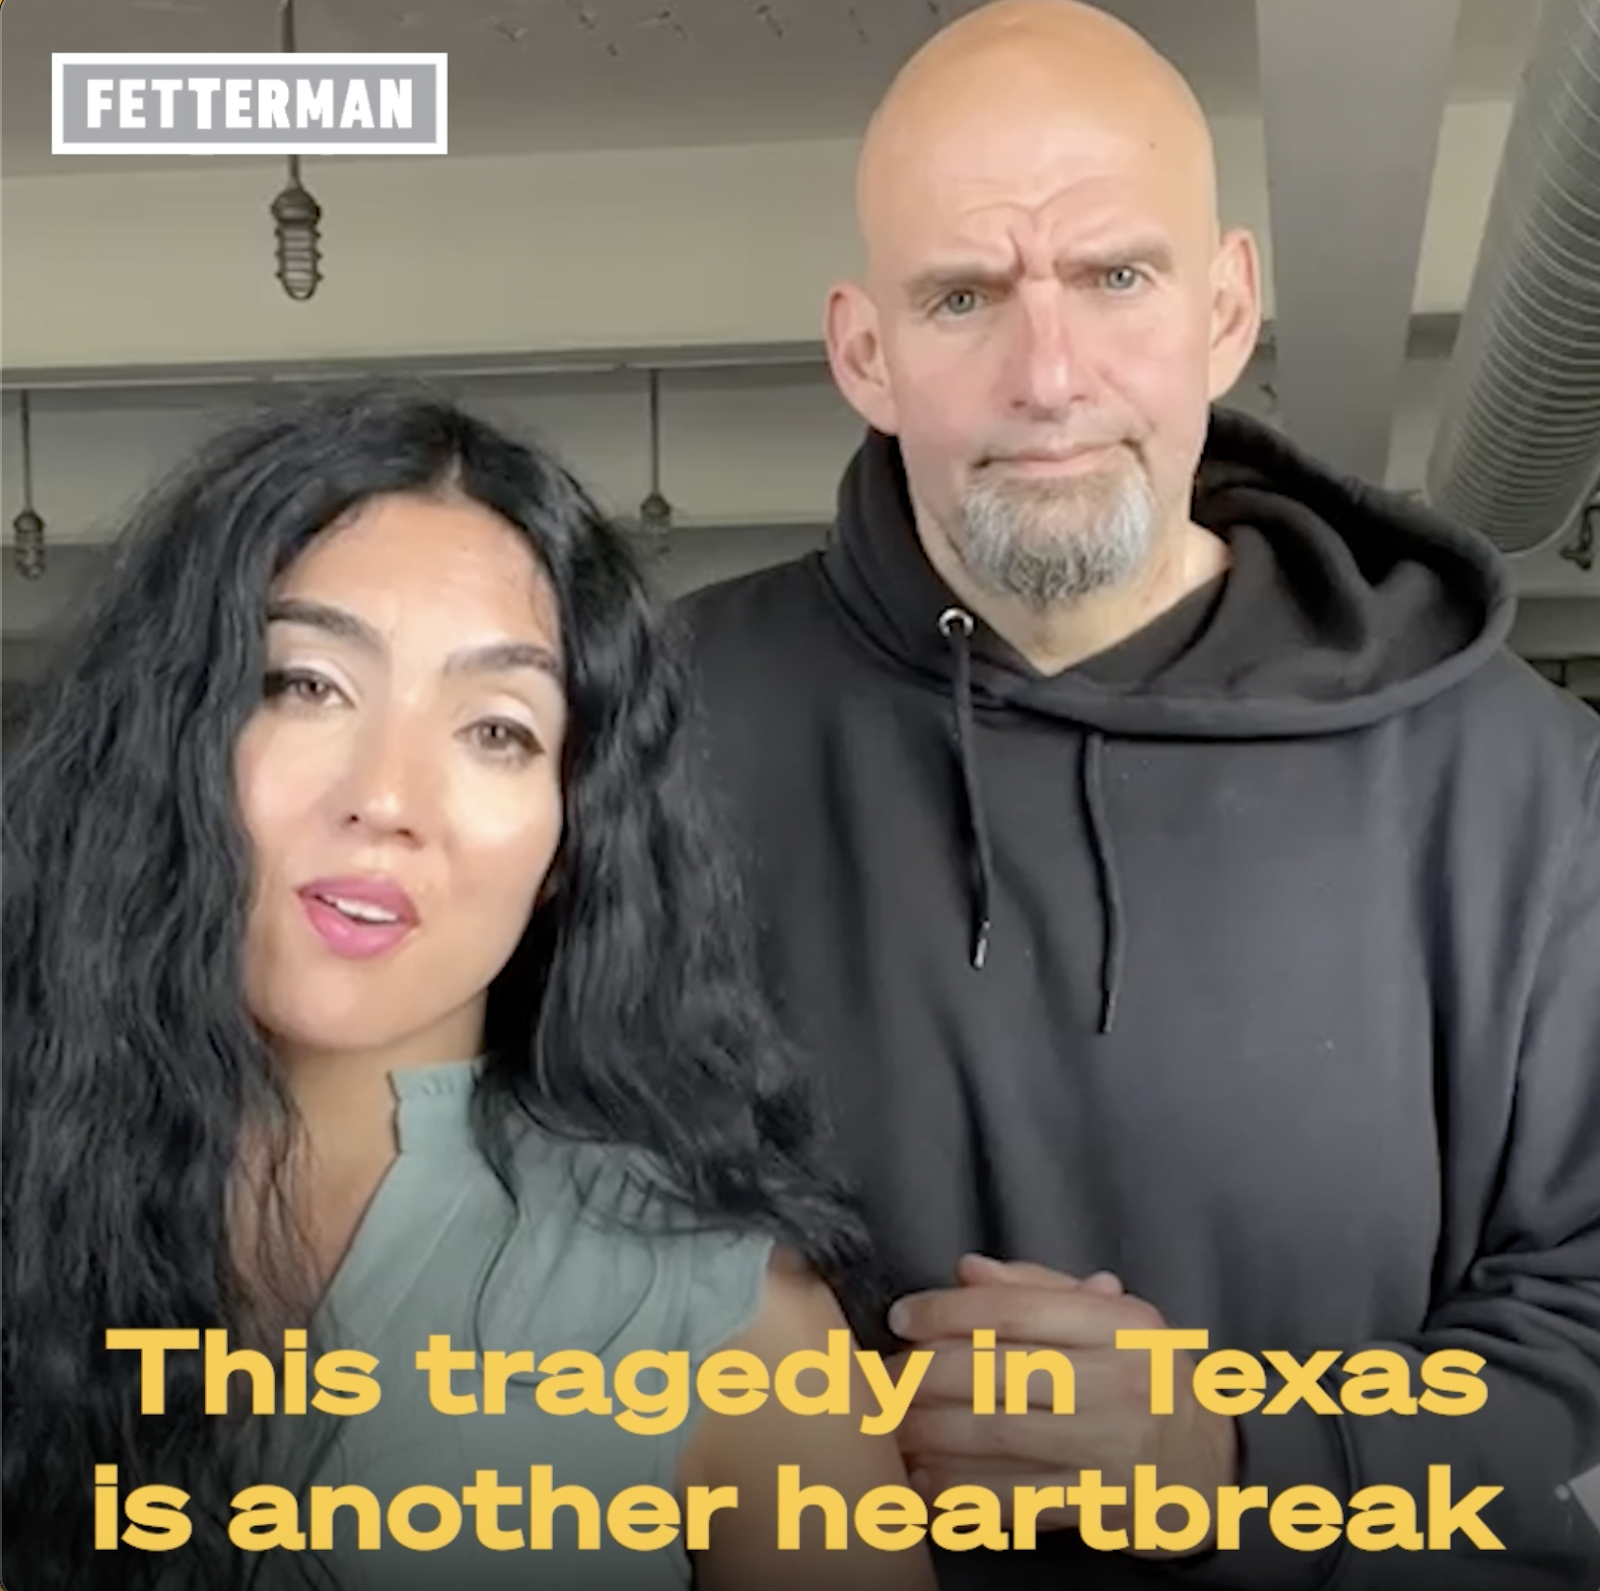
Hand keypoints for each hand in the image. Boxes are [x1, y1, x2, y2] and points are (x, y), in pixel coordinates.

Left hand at [885, 1255, 1237, 1557]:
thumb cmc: (1148, 1380)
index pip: (1019, 1307)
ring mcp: (1115, 1448)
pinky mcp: (1106, 1507)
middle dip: (926, 1376)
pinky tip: (928, 1488)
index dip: (949, 1310)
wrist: (1219, 1469)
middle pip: (1000, 1371)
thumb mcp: (1115, 1322)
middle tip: (885, 1380)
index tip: (903, 1318)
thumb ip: (1042, 1290)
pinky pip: (1019, 1502)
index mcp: (1122, 1324)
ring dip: (932, 1436)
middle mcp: (1122, 1380)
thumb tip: (968, 1269)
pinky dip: (964, 1496)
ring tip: (894, 1431)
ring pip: (1000, 1436)